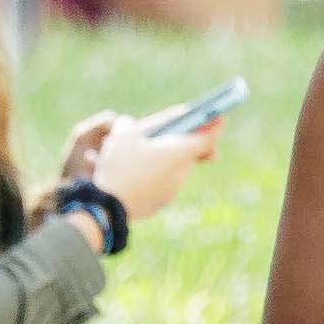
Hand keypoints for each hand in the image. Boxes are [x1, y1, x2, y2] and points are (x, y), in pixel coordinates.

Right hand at [58, 107, 205, 228]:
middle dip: (179, 141)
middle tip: (164, 131)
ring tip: (135, 151)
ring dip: (161, 158)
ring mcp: (171, 190)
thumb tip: (128, 123)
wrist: (108, 207)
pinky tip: (129, 171)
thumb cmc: (120, 166)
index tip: (216, 116)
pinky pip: (159, 183)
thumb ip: (130, 124)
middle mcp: (181, 173)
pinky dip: (151, 174)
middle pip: (189, 152)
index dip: (214, 126)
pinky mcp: (159, 202)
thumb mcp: (122, 134)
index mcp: (180, 153)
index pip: (210, 139)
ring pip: (172, 168)